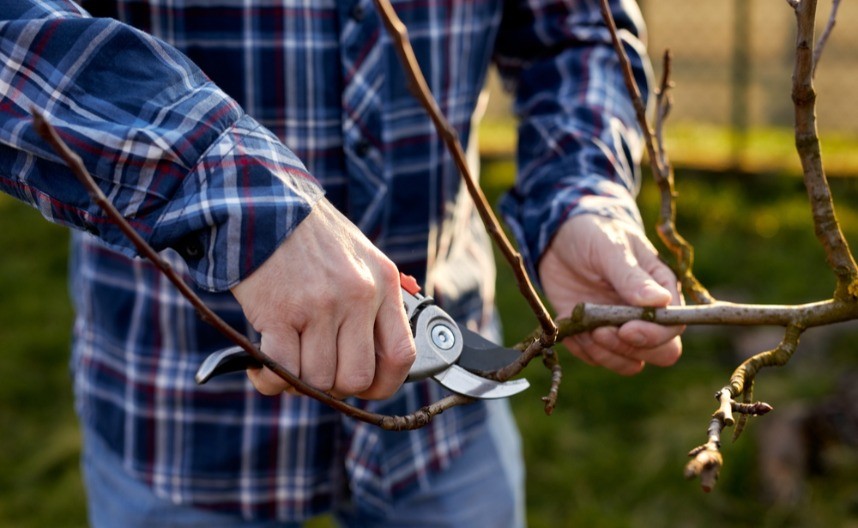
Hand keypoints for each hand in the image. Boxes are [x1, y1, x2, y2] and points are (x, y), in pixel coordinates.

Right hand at [230, 199, 415, 398]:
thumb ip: (373, 301)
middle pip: (356, 378)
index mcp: (383, 282)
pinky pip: (280, 372)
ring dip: (296, 380)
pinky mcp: (281, 312)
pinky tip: (261, 366)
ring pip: (316, 380)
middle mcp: (358, 295)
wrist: (262, 202)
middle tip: (314, 370)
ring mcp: (321, 304)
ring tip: (285, 358)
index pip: (401, 355)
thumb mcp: (359, 257)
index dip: (383, 384)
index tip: (365, 388)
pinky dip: (267, 380)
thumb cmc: (308, 234)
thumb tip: (377, 354)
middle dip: (333, 386)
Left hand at [539, 214, 683, 374]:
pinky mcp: (595, 335)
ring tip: (582, 328)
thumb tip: (661, 302)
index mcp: (660, 289)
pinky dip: (582, 349)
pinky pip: (597, 358)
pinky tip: (569, 325)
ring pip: (629, 363)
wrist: (558, 237)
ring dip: (604, 353)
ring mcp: (621, 327)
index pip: (673, 326)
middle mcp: (646, 314)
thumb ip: (631, 277)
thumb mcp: (610, 248)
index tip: (626, 329)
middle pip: (660, 353)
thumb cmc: (593, 234)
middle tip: (600, 331)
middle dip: (629, 349)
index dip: (653, 335)